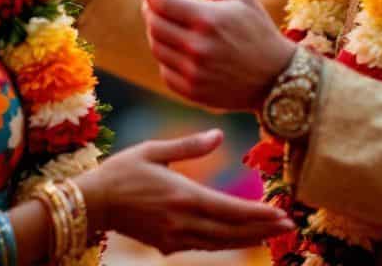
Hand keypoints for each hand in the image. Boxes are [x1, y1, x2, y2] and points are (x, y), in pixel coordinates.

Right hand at [77, 130, 292, 252]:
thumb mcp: (154, 150)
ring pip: (221, 243)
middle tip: (288, 224)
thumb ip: (189, 146)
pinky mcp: (167, 245)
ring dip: (248, 239)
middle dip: (263, 229)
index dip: (260, 214)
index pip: (232, 210)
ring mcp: (175, 237)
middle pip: (233, 231)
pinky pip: (204, 246)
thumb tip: (220, 134)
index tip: (282, 213)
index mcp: (184, 196)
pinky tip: (238, 236)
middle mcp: (183, 222)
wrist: (92, 203)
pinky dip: (225, 242)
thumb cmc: (122, 171)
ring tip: (271, 233)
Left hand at [141, 0, 297, 111]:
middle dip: (150, 10)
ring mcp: (193, 73)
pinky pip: (164, 71)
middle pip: (154, 25)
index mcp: (208, 20)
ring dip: (156, 32)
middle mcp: (197, 48)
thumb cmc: (257, 29)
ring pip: (156, 48)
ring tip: (169, 24)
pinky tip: (180, 48)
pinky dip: (167, 57)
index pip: (160, 3)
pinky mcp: (192, 92)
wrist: (276, 77)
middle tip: (156, 3)